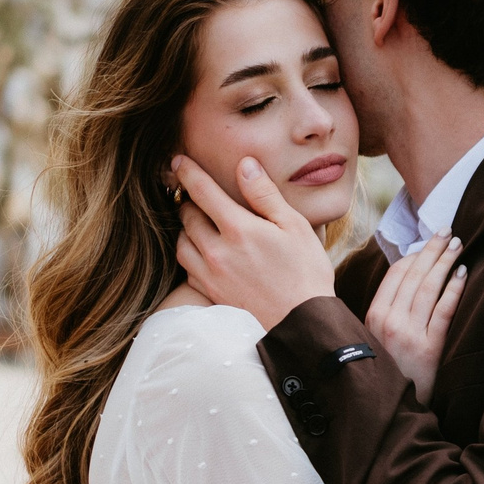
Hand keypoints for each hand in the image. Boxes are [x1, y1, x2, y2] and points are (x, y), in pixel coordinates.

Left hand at [173, 155, 336, 329]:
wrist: (302, 323)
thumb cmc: (305, 272)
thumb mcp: (294, 226)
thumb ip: (265, 194)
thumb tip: (245, 165)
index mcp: (238, 229)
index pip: (202, 191)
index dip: (188, 172)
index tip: (178, 160)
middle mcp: (217, 251)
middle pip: (186, 216)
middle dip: (188, 201)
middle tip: (194, 194)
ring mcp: (211, 275)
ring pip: (181, 243)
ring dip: (186, 229)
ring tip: (199, 223)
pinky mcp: (210, 294)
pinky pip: (187, 269)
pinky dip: (190, 256)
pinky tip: (205, 254)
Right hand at [366, 235, 466, 403]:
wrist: (392, 410)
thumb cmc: (389, 372)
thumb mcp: (376, 340)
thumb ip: (387, 312)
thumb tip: (406, 278)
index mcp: (373, 317)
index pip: (395, 275)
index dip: (414, 255)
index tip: (428, 242)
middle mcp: (389, 322)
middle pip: (414, 275)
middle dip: (432, 249)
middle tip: (448, 231)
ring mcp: (409, 335)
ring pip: (429, 288)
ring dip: (445, 261)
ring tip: (458, 245)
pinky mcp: (430, 348)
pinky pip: (444, 311)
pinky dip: (454, 289)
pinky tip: (463, 274)